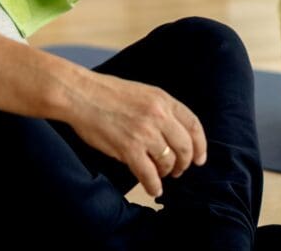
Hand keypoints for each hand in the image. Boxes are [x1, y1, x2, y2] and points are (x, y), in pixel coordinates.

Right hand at [64, 70, 206, 197]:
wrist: (80, 94)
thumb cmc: (107, 93)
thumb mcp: (143, 92)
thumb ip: (160, 109)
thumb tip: (175, 133)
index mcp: (163, 99)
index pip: (193, 125)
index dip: (200, 145)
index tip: (200, 158)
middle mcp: (158, 116)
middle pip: (185, 147)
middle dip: (184, 163)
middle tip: (178, 170)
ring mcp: (144, 133)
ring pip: (168, 161)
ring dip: (167, 172)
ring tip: (160, 175)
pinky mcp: (129, 148)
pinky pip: (149, 174)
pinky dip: (154, 185)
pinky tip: (153, 188)